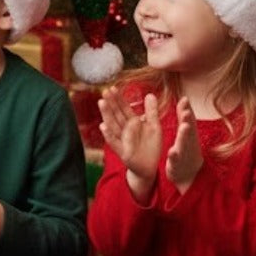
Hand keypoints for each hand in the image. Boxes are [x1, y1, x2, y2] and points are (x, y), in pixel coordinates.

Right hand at [99, 86, 161, 201]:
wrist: (149, 167)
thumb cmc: (150, 146)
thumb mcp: (154, 126)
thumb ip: (151, 111)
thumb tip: (150, 94)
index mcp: (132, 123)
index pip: (124, 108)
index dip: (119, 98)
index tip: (113, 87)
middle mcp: (125, 130)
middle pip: (116, 114)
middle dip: (110, 103)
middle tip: (105, 92)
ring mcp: (122, 140)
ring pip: (112, 125)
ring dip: (106, 114)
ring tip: (101, 103)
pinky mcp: (122, 151)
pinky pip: (114, 142)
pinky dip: (108, 134)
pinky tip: (103, 126)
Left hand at [165, 96, 202, 192]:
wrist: (190, 175)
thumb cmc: (187, 149)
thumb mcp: (187, 132)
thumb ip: (184, 117)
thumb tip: (184, 98)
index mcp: (189, 134)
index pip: (189, 120)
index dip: (187, 110)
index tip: (185, 99)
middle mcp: (188, 143)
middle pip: (189, 130)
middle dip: (188, 120)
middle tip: (186, 111)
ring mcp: (183, 154)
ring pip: (184, 144)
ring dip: (184, 136)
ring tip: (183, 127)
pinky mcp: (177, 164)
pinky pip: (175, 160)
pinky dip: (174, 156)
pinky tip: (172, 151)